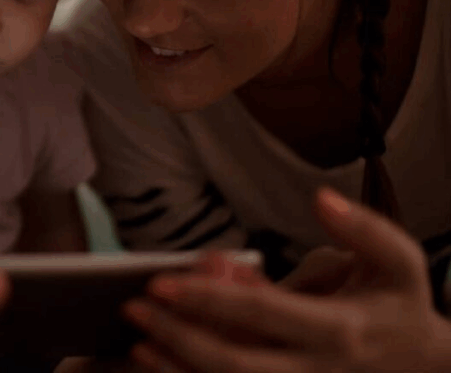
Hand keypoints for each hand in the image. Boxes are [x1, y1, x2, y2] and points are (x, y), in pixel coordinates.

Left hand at [121, 187, 450, 371]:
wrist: (425, 368)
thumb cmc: (399, 304)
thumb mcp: (398, 260)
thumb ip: (362, 226)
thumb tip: (320, 198)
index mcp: (338, 328)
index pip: (260, 312)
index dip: (207, 298)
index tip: (161, 283)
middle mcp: (315, 369)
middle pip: (234, 363)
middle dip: (178, 337)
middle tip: (133, 309)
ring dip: (177, 367)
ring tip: (137, 340)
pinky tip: (158, 361)